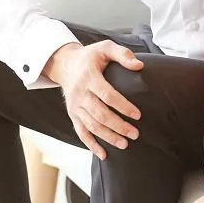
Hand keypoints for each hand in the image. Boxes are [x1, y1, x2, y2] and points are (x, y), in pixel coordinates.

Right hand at [45, 41, 143, 159]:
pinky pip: (81, 132)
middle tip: (135, 134)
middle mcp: (80, 93)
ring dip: (108, 137)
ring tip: (125, 144)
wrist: (64, 64)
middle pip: (100, 114)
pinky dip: (91, 145)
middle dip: (118, 126)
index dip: (123, 106)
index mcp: (89, 77)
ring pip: (91, 125)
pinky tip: (103, 154)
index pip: (107, 95)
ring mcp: (75, 106)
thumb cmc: (90, 56)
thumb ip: (122, 54)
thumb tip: (139, 66)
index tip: (138, 115)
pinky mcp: (72, 114)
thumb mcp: (105, 47)